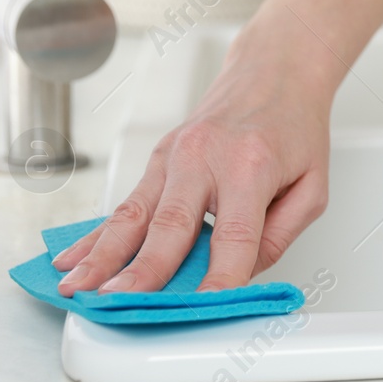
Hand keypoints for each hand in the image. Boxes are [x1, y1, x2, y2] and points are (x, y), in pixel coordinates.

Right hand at [52, 31, 332, 294]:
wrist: (275, 72)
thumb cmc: (295, 127)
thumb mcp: (312, 186)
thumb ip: (280, 235)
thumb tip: (240, 276)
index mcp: (250, 165)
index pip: (233, 235)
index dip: (218, 278)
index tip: (202, 309)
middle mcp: (204, 157)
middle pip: (169, 226)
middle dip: (141, 271)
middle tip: (116, 304)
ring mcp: (174, 155)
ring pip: (132, 215)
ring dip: (101, 256)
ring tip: (75, 288)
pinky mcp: (158, 158)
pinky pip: (125, 203)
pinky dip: (96, 235)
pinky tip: (70, 258)